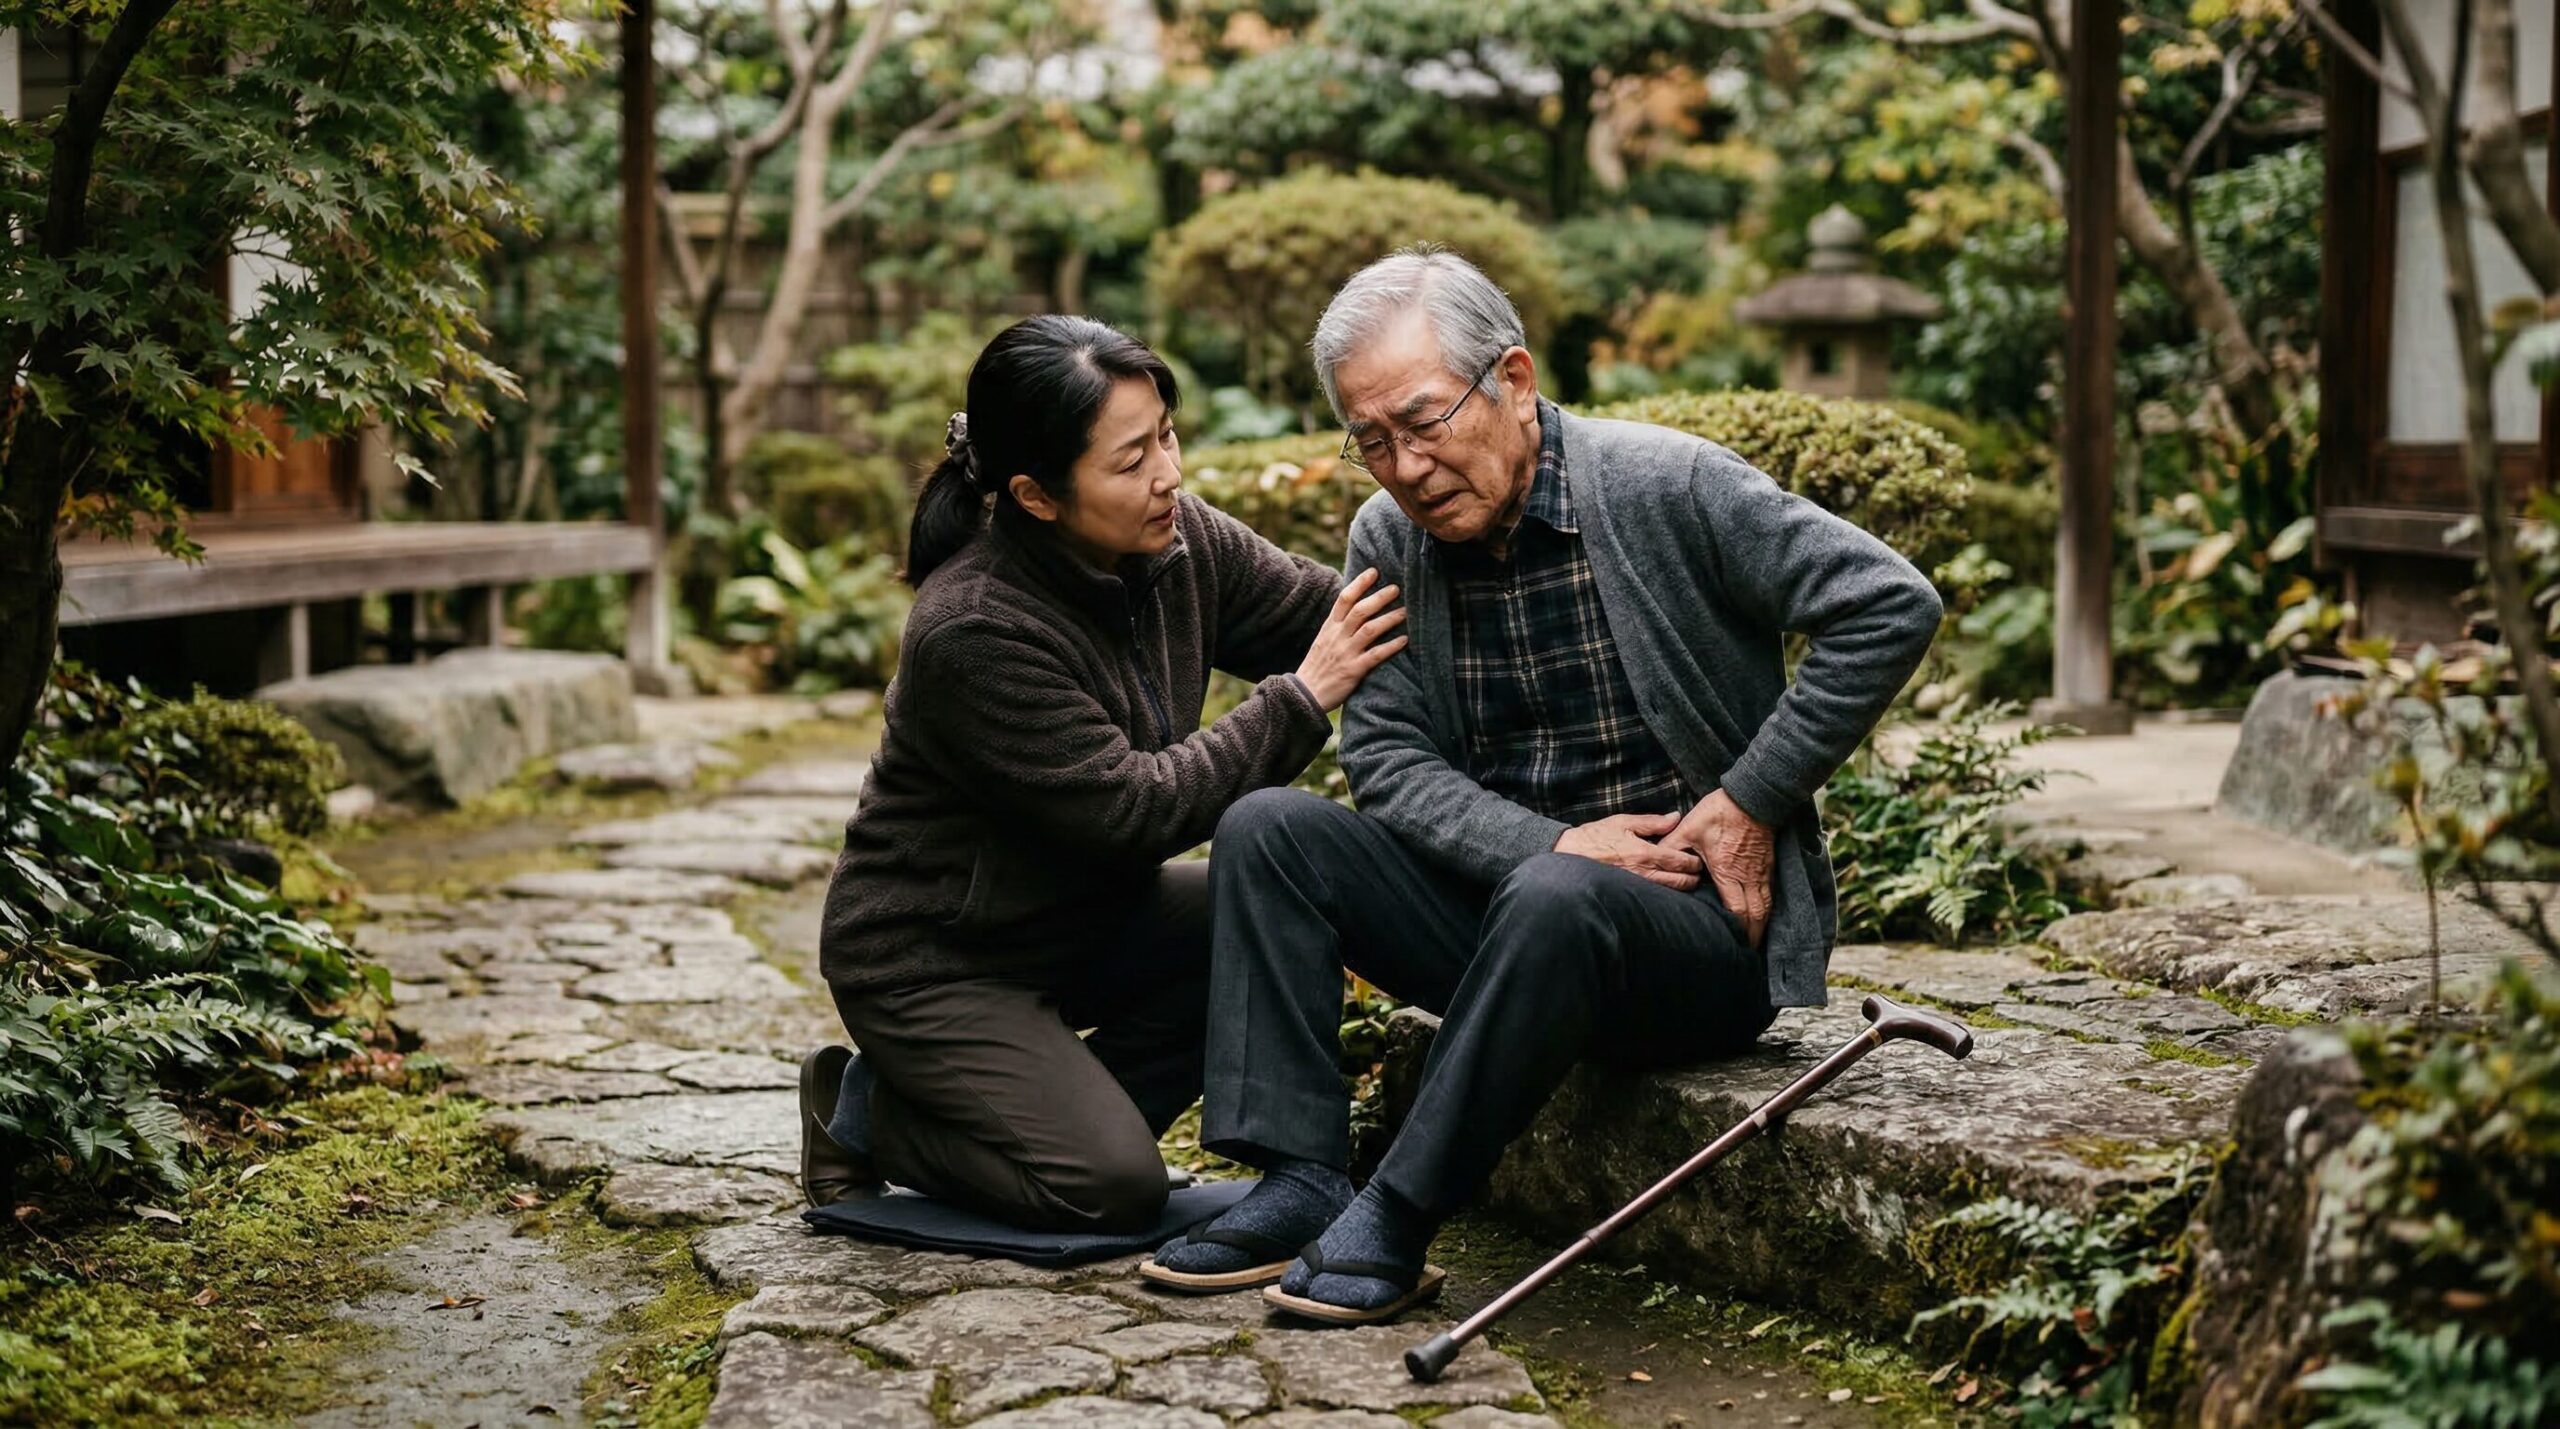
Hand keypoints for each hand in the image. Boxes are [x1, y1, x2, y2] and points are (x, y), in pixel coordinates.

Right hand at [1295, 567, 1407, 711]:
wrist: (1303, 695)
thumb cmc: (1316, 668)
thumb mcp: (1322, 642)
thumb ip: (1338, 627)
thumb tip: (1356, 612)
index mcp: (1329, 628)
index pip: (1344, 599)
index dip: (1359, 583)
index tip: (1374, 572)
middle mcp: (1337, 637)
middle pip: (1360, 610)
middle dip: (1379, 597)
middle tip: (1396, 588)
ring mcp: (1345, 653)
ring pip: (1370, 629)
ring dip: (1390, 618)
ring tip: (1406, 611)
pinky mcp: (1353, 670)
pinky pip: (1375, 655)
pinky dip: (1391, 646)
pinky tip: (1404, 640)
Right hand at [1553, 812, 1701, 891]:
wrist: (1568, 855)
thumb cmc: (1594, 837)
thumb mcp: (1624, 822)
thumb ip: (1652, 822)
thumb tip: (1676, 817)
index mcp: (1645, 852)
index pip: (1679, 861)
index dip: (1693, 862)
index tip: (1698, 858)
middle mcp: (1643, 872)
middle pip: (1679, 881)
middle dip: (1693, 877)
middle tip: (1698, 872)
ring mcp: (1636, 885)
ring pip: (1668, 891)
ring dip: (1682, 887)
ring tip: (1687, 881)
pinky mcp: (1628, 893)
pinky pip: (1654, 895)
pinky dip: (1666, 893)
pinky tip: (1668, 888)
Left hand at [1662, 790, 1773, 946]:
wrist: (1752, 797)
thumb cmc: (1719, 812)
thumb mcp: (1689, 827)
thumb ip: (1671, 845)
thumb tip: (1655, 859)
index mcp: (1728, 872)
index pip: (1736, 909)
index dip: (1737, 930)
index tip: (1732, 944)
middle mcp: (1748, 876)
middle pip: (1756, 915)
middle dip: (1752, 936)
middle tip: (1745, 952)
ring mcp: (1761, 871)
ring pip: (1766, 906)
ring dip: (1761, 925)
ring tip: (1755, 941)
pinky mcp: (1768, 865)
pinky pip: (1770, 893)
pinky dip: (1767, 909)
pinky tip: (1761, 917)